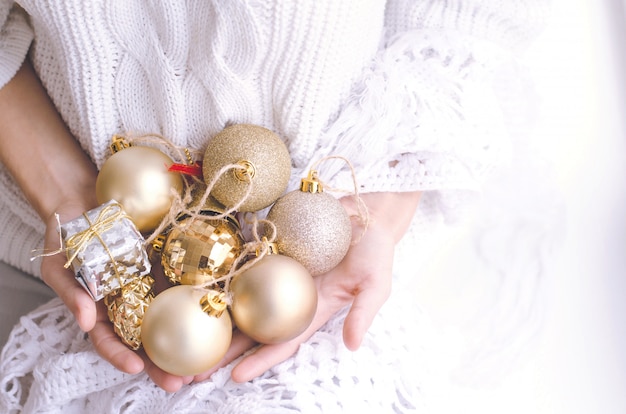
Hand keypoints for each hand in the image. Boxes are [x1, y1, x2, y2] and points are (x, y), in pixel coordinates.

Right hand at [40, 203, 194, 391]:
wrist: (86, 200)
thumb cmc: (66, 236)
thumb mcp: (58, 265)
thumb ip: (71, 293)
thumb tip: (84, 323)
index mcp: (101, 309)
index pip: (110, 340)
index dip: (120, 357)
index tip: (135, 369)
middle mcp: (129, 301)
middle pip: (146, 338)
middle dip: (162, 364)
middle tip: (180, 382)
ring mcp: (151, 284)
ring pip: (170, 316)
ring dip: (187, 339)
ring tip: (206, 361)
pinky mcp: (168, 264)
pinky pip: (184, 282)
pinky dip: (199, 299)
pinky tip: (216, 313)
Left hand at [196, 191, 420, 382]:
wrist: (367, 213)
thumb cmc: (376, 252)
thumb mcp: (376, 285)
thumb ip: (364, 313)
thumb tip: (352, 345)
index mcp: (312, 310)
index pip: (283, 341)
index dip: (261, 361)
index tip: (236, 378)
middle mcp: (290, 295)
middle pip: (253, 326)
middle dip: (226, 349)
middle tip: (194, 368)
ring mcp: (279, 271)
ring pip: (243, 297)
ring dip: (218, 314)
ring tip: (189, 327)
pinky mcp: (272, 248)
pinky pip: (245, 261)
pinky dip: (225, 272)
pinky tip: (200, 281)